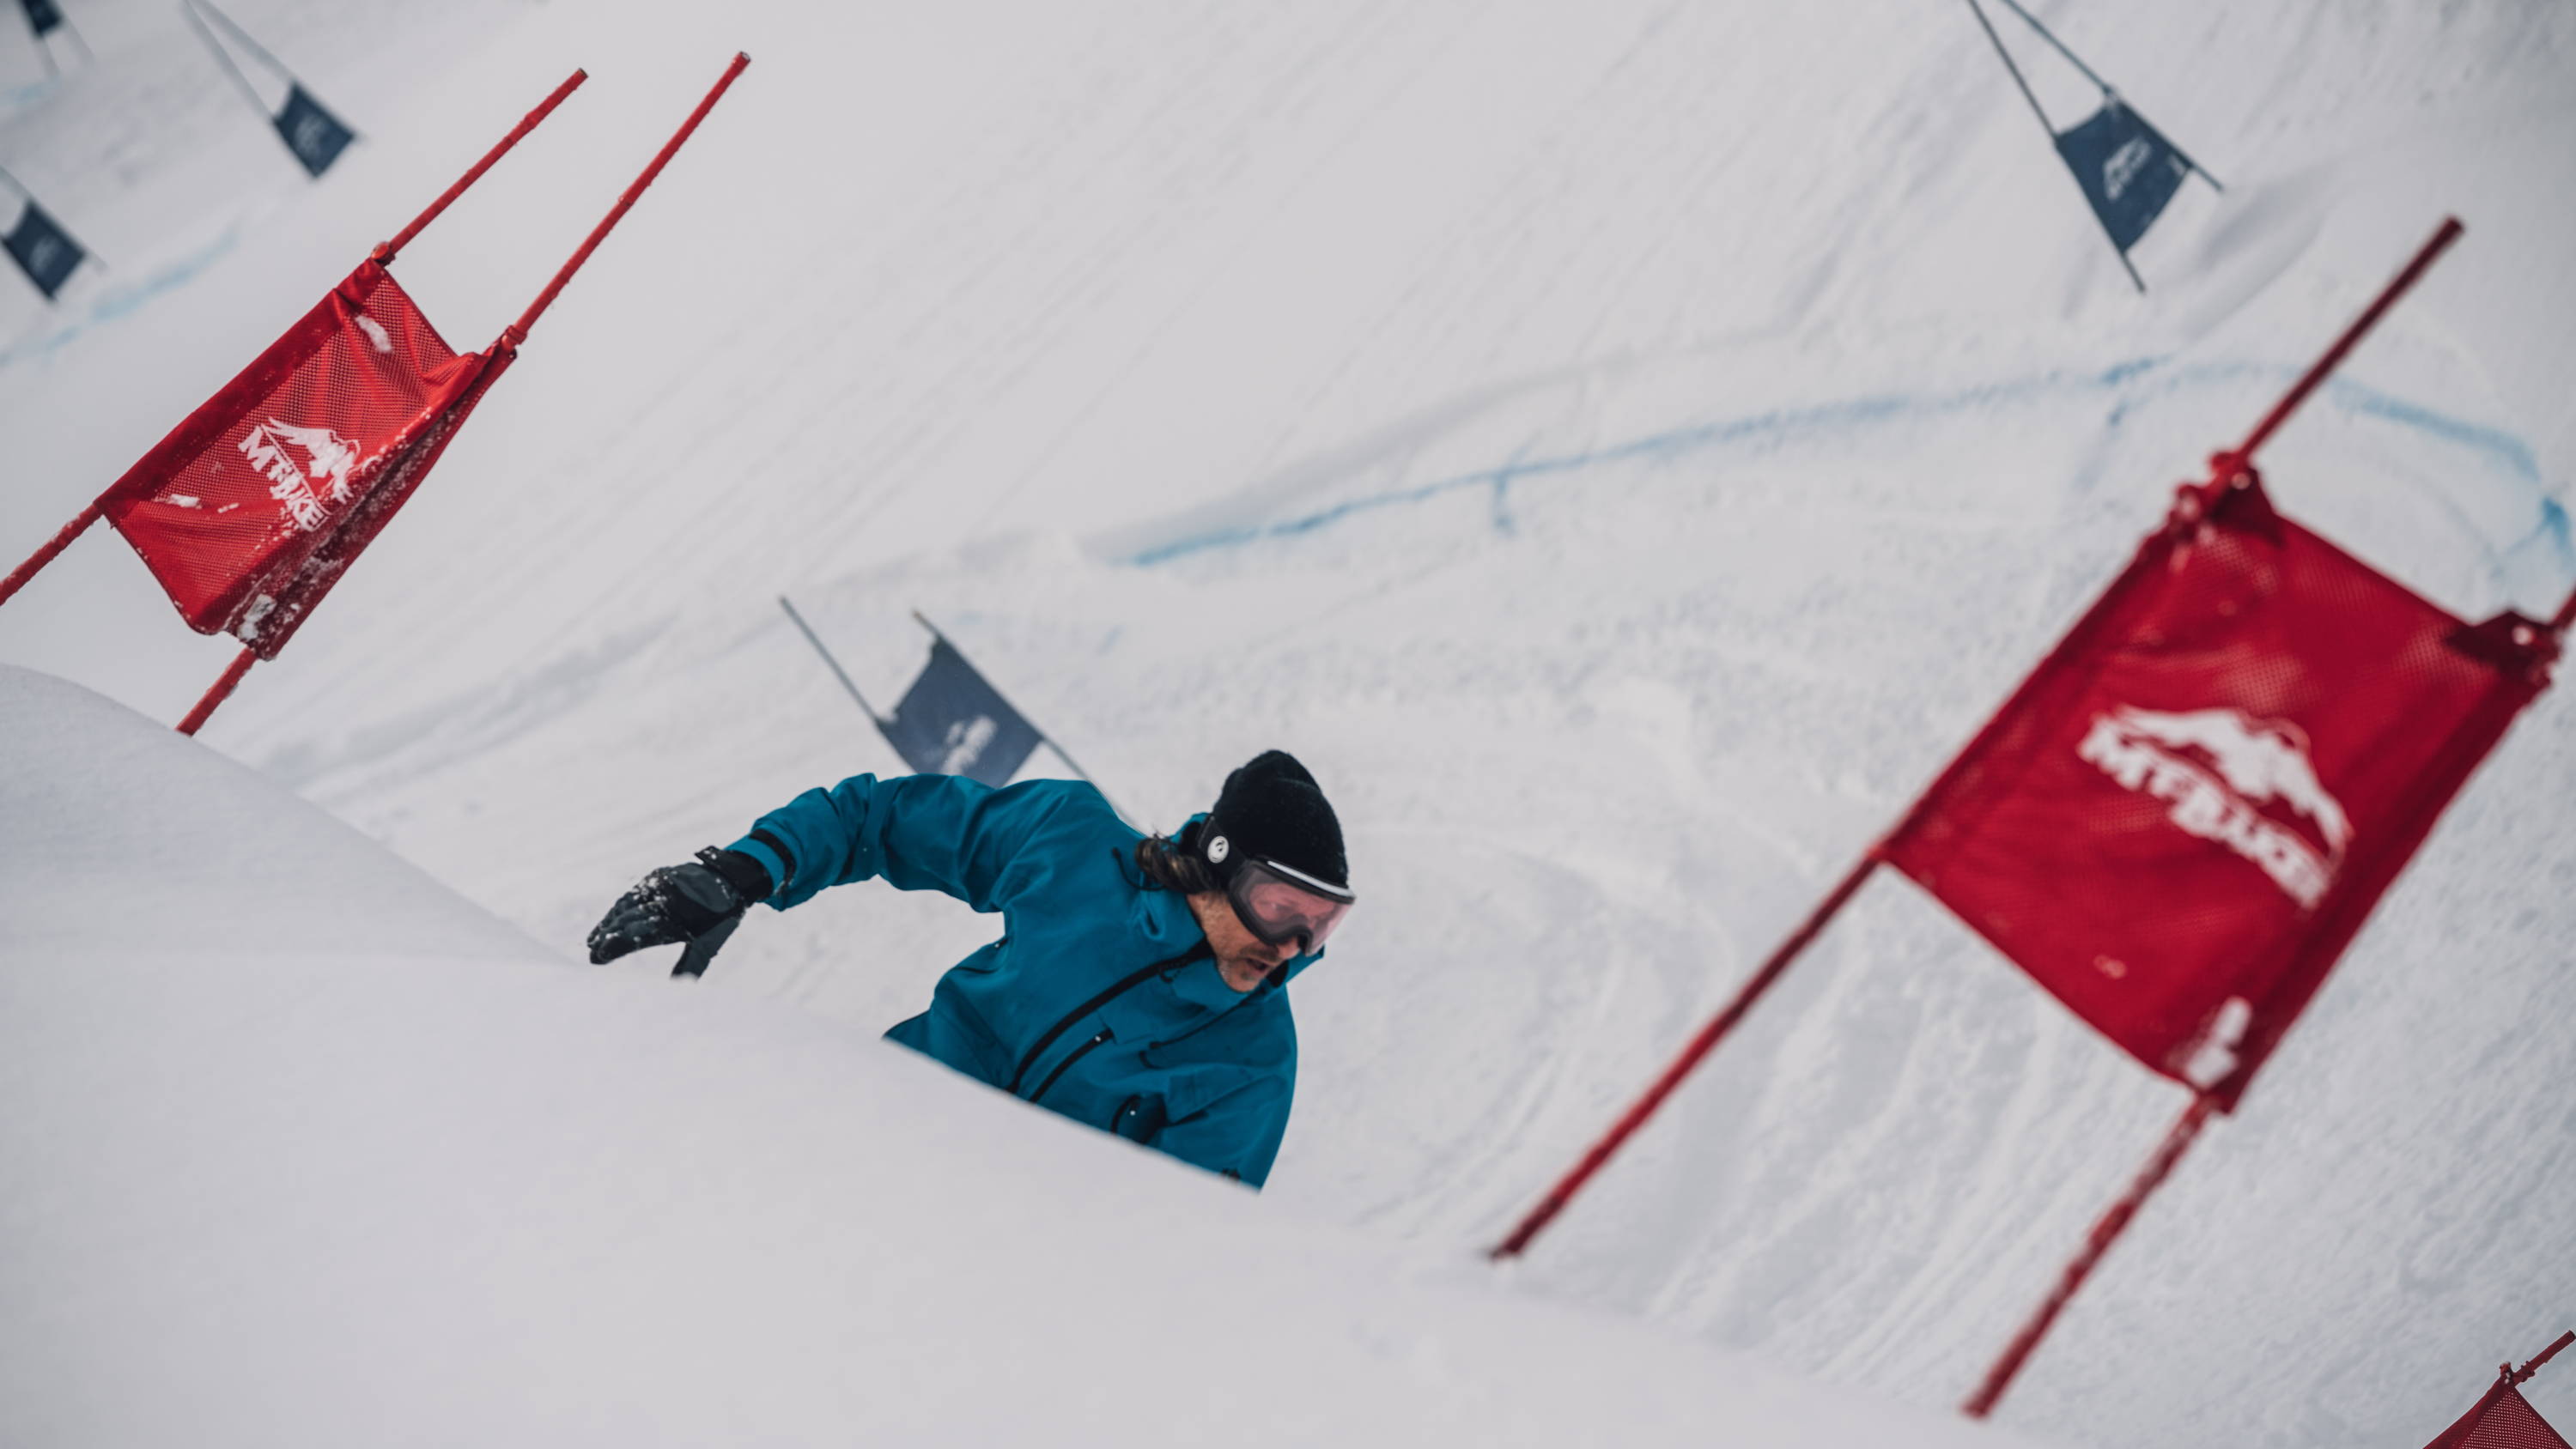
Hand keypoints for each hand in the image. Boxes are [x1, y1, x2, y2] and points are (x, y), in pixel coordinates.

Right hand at [587, 847, 771, 976]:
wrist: (733, 880)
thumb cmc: (721, 918)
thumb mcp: (709, 944)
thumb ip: (691, 965)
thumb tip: (676, 989)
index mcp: (674, 921)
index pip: (637, 936)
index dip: (616, 947)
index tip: (597, 958)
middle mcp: (663, 902)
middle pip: (627, 921)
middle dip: (607, 937)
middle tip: (591, 953)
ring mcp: (658, 886)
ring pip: (625, 906)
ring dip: (608, 923)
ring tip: (593, 940)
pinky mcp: (656, 877)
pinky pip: (632, 894)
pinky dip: (618, 907)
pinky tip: (609, 919)